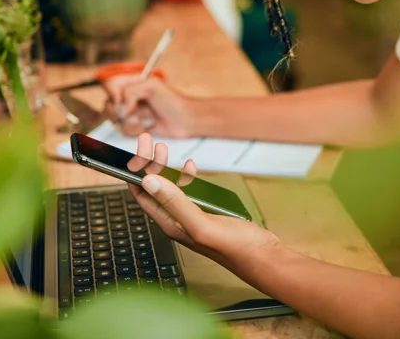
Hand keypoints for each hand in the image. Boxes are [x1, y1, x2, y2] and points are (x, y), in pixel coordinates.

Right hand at [103, 75, 194, 137]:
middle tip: (133, 113)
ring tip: (145, 121)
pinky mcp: (135, 127)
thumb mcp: (152, 86)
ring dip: (131, 123)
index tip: (121, 100)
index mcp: (132, 83)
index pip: (110, 84)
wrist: (186, 121)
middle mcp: (129, 97)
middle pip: (108, 104)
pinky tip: (148, 127)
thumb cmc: (173, 101)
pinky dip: (135, 131)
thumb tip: (120, 108)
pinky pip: (124, 130)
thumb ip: (131, 92)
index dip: (113, 94)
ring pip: (116, 119)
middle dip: (120, 112)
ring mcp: (131, 112)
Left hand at [127, 134, 280, 274]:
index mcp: (171, 224)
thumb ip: (176, 203)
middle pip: (153, 188)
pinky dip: (187, 177)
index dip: (134, 173)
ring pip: (170, 188)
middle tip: (148, 140)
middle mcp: (178, 221)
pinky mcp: (207, 213)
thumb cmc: (237, 249)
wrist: (265, 258)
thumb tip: (148, 182)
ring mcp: (192, 216)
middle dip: (147, 164)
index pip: (142, 196)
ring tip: (163, 149)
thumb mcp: (202, 224)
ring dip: (164, 167)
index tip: (134, 152)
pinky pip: (189, 192)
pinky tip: (191, 167)